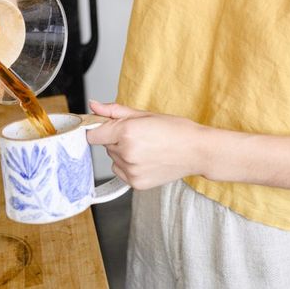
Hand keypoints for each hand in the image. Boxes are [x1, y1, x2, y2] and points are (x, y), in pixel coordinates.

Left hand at [87, 100, 206, 189]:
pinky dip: (128, 166)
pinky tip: (146, 159)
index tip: (107, 127)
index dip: (100, 129)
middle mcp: (126, 153)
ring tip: (146, 148)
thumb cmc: (175, 129)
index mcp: (127, 132)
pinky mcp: (136, 184)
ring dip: (123, 153)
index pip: (93, 135)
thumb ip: (115, 111)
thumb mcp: (145, 114)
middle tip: (140, 135)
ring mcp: (131, 171)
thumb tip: (94, 106)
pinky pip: (121, 172)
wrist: (196, 151)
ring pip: (113, 159)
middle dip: (117, 139)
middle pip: (105, 146)